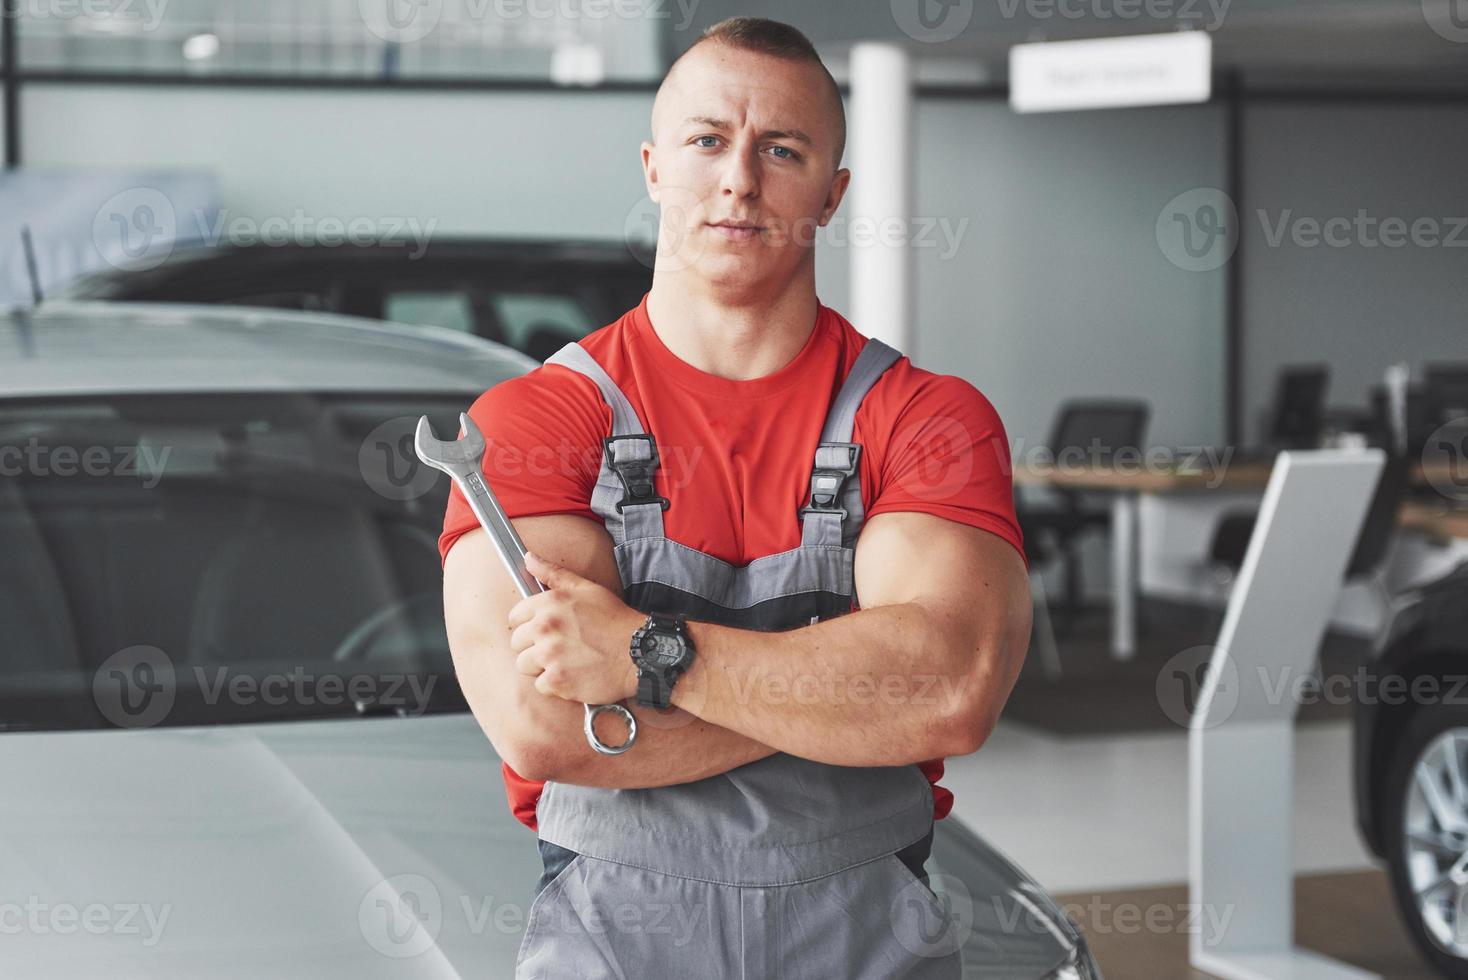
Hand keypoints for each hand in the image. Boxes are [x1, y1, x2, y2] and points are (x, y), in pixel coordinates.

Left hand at [508, 551, 643, 704]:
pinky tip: (573, 675)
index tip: (544, 631)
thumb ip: (553, 573)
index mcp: (548, 604)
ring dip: (541, 667)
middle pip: (517, 643)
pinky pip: (541, 686)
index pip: (515, 617)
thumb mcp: (586, 589)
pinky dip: (556, 685)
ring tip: (566, 661)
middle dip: (534, 646)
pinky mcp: (557, 681)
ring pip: (524, 665)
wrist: (640, 652)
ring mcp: (550, 656)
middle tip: (559, 647)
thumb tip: (528, 558)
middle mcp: (545, 628)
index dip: (529, 625)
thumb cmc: (614, 620)